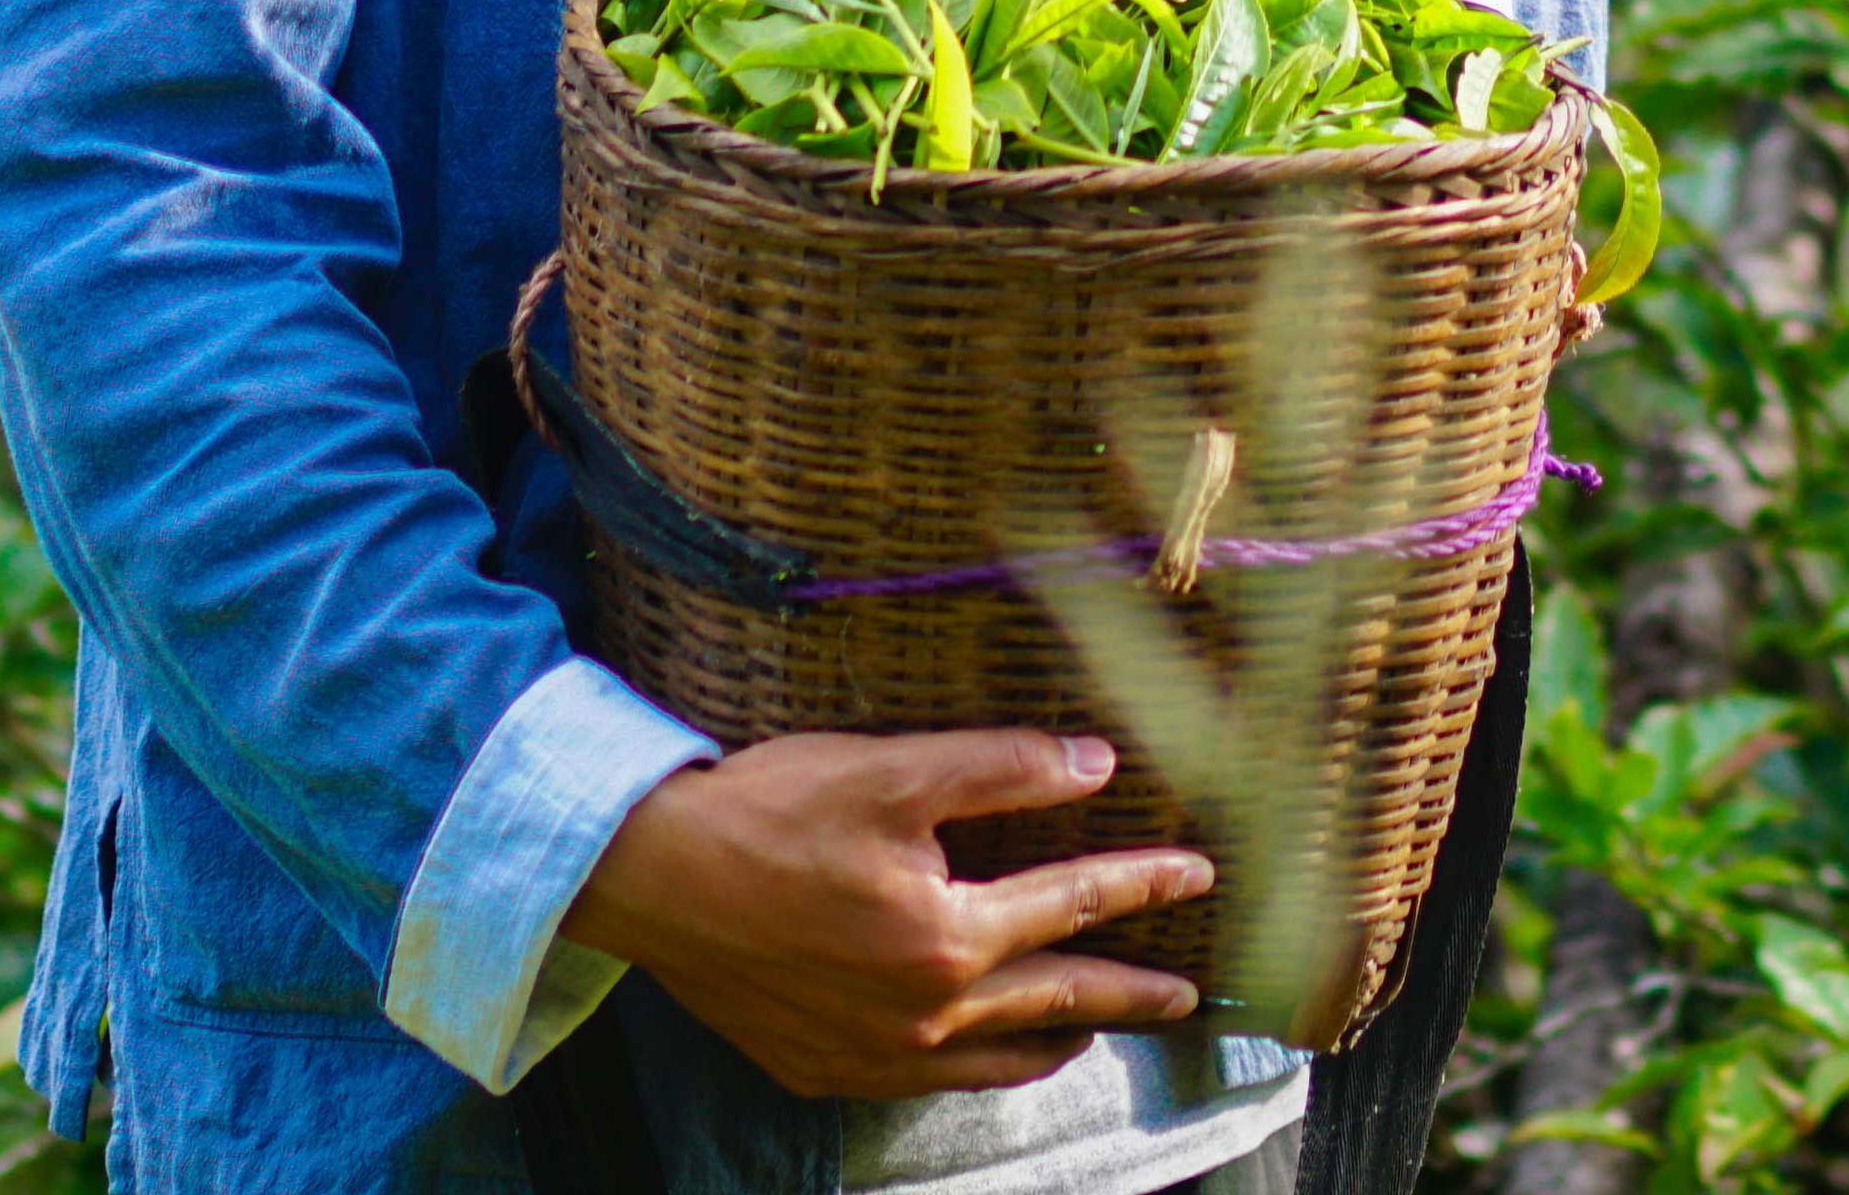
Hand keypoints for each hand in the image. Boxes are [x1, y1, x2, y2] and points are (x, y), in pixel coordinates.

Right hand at [562, 729, 1211, 1101]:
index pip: (1074, 904)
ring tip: (1099, 1029)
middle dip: (1130, 992)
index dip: (1143, 884)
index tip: (1199, 875)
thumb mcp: (893, 771)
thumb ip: (1003, 770)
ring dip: (1059, 1040)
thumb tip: (1096, 766)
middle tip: (1186, 996)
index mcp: (948, 936)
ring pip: (997, 1060)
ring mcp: (873, 1056)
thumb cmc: (769, 813)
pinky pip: (930, 1081)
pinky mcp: (825, 1071)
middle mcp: (923, 1014)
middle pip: (1055, 1001)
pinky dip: (980, 1065)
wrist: (649, 880)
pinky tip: (987, 1050)